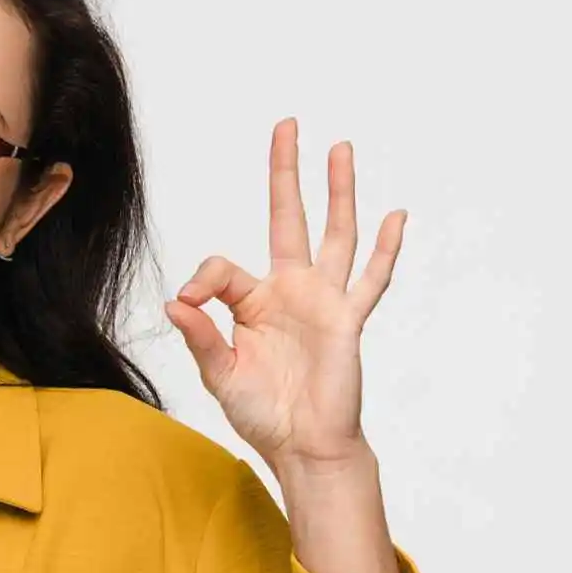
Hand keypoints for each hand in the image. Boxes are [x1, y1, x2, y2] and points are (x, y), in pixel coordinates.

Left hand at [164, 117, 404, 473]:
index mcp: (252, 302)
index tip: (189, 300)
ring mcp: (323, 301)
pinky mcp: (349, 320)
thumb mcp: (221, 375)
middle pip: (288, 217)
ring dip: (339, 191)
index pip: (223, 267)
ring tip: (341, 148)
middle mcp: (290, 291)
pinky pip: (371, 279)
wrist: (304, 446)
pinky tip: (396, 216)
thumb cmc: (263, 413)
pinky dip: (386, 249)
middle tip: (288, 126)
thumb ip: (201, 337)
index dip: (202, 278)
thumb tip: (175, 302)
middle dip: (287, 173)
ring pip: (335, 233)